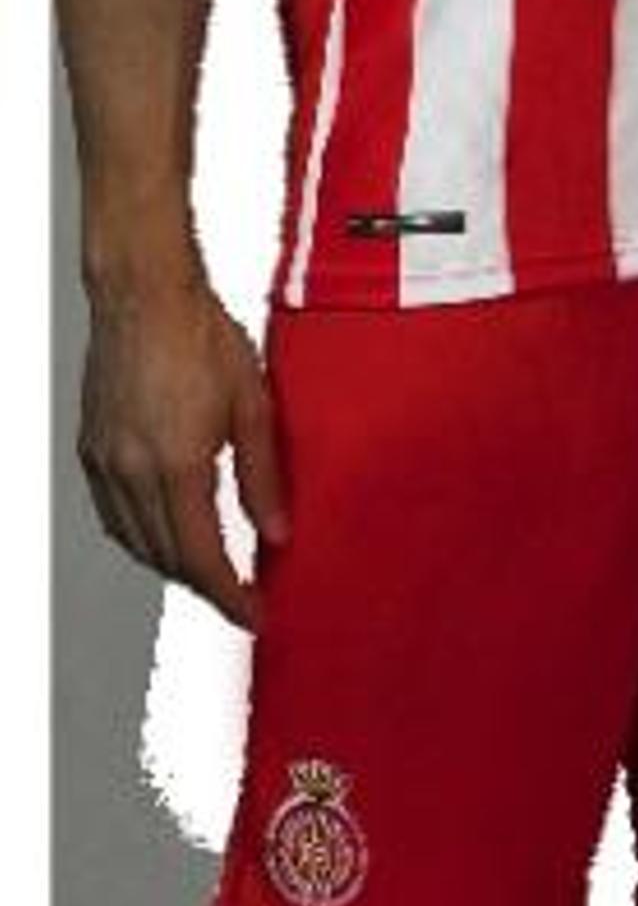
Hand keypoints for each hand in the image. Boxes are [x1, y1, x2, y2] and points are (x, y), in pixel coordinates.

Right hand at [77, 269, 289, 628]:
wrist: (143, 292)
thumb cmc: (197, 331)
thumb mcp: (252, 404)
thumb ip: (264, 476)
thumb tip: (278, 531)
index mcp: (177, 464)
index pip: (202, 558)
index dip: (229, 596)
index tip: (251, 613)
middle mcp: (132, 470)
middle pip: (167, 559)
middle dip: (204, 586)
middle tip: (238, 595)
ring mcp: (106, 461)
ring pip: (135, 543)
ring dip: (171, 565)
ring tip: (207, 569)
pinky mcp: (91, 448)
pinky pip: (112, 515)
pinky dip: (139, 536)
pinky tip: (161, 531)